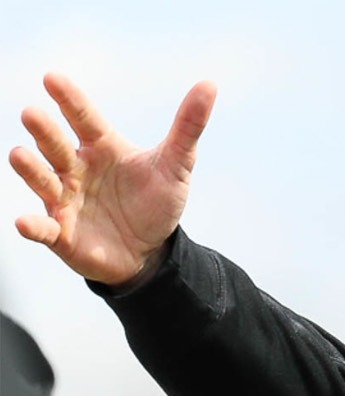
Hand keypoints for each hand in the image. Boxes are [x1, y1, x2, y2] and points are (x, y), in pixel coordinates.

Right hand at [10, 74, 215, 284]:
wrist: (150, 253)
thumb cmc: (155, 202)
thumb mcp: (176, 165)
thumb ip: (188, 127)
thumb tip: (209, 84)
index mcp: (100, 147)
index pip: (84, 118)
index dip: (69, 99)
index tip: (52, 78)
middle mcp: (75, 169)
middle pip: (56, 145)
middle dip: (44, 131)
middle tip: (31, 113)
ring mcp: (64, 200)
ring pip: (43, 180)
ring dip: (30, 169)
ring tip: (18, 154)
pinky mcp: (61, 233)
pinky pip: (43, 228)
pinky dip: (33, 225)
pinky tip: (22, 222)